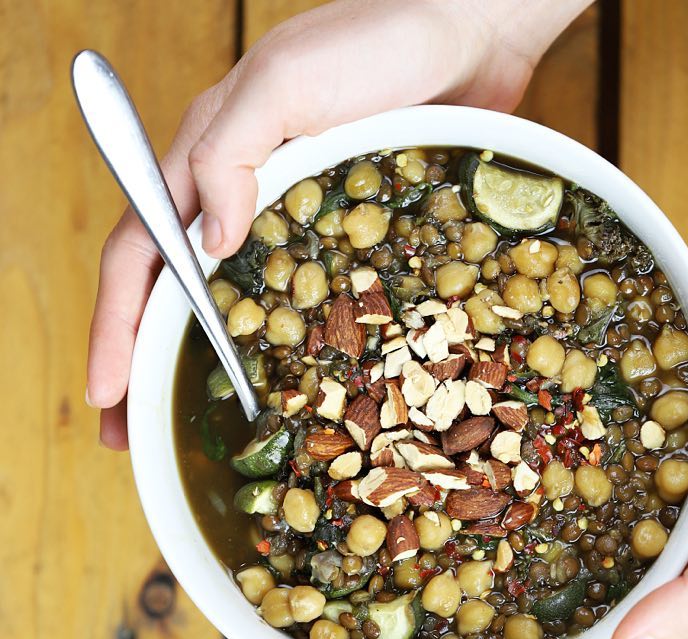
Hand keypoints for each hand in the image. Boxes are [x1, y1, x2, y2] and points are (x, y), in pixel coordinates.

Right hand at [88, 0, 589, 447]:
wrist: (467, 32)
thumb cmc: (379, 40)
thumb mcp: (287, 83)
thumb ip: (235, 153)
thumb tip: (210, 240)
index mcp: (209, 155)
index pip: (143, 251)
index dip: (117, 324)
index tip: (106, 393)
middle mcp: (242, 192)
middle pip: (174, 288)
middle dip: (143, 362)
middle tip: (130, 436)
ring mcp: (293, 216)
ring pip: (233, 301)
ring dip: (203, 362)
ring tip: (196, 427)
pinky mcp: (345, 229)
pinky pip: (302, 296)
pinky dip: (282, 342)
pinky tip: (286, 380)